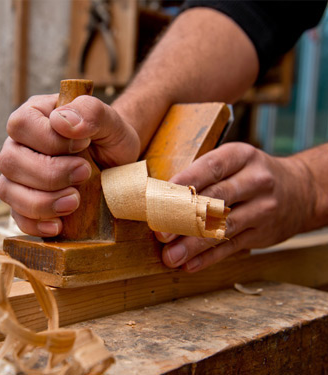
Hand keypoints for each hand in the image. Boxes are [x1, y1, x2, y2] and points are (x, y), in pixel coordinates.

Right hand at [0, 94, 139, 236]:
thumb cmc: (109, 139)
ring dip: (42, 202)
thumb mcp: (111, 121)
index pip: (21, 124)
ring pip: (8, 190)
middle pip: (10, 161)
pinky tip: (59, 225)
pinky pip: (16, 217)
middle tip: (85, 174)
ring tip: (74, 202)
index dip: (50, 140)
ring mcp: (17, 176)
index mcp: (35, 116)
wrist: (117, 167)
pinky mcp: (23, 203)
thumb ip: (90, 112)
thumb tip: (62, 121)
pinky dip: (36, 224)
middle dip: (49, 174)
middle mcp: (19, 145)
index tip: (83, 146)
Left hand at [156, 142, 313, 271]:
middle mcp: (255, 181)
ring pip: (222, 229)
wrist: (300, 190)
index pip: (210, 168)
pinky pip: (231, 248)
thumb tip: (159, 195)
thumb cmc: (248, 174)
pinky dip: (209, 258)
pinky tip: (189, 265)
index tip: (160, 198)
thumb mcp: (232, 162)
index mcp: (241, 157)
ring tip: (170, 257)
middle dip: (184, 218)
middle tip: (160, 233)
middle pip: (216, 200)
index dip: (184, 183)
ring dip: (193, 245)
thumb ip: (201, 174)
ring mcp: (262, 209)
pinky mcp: (262, 234)